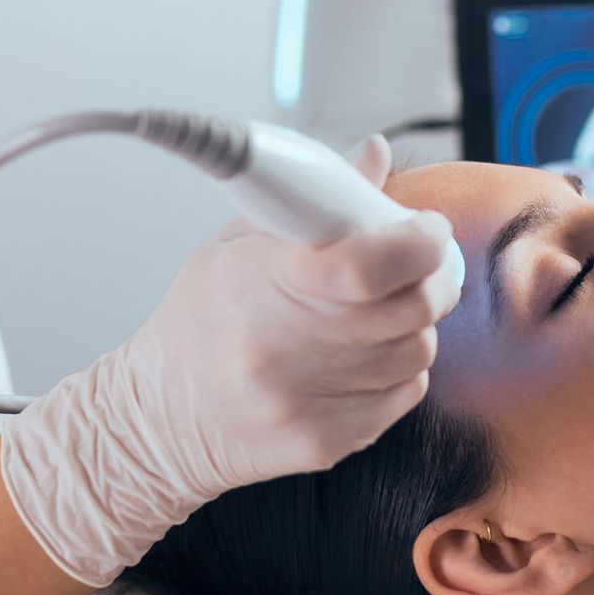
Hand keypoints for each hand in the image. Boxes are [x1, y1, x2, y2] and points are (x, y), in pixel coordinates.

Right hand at [0, 133, 460, 587]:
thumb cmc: (202, 318)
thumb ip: (316, 201)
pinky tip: (357, 357)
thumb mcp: (236, 242)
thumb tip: (377, 152)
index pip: (367, 266)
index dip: (418, 241)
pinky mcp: (328, 442)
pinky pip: (406, 393)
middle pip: (410, 309)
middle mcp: (282, 350)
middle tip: (419, 263)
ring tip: (374, 312)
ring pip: (417, 352)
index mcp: (258, 284)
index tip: (426, 227)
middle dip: (432, 278)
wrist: (161, 418)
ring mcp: (307, 403)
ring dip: (413, 325)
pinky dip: (398, 368)